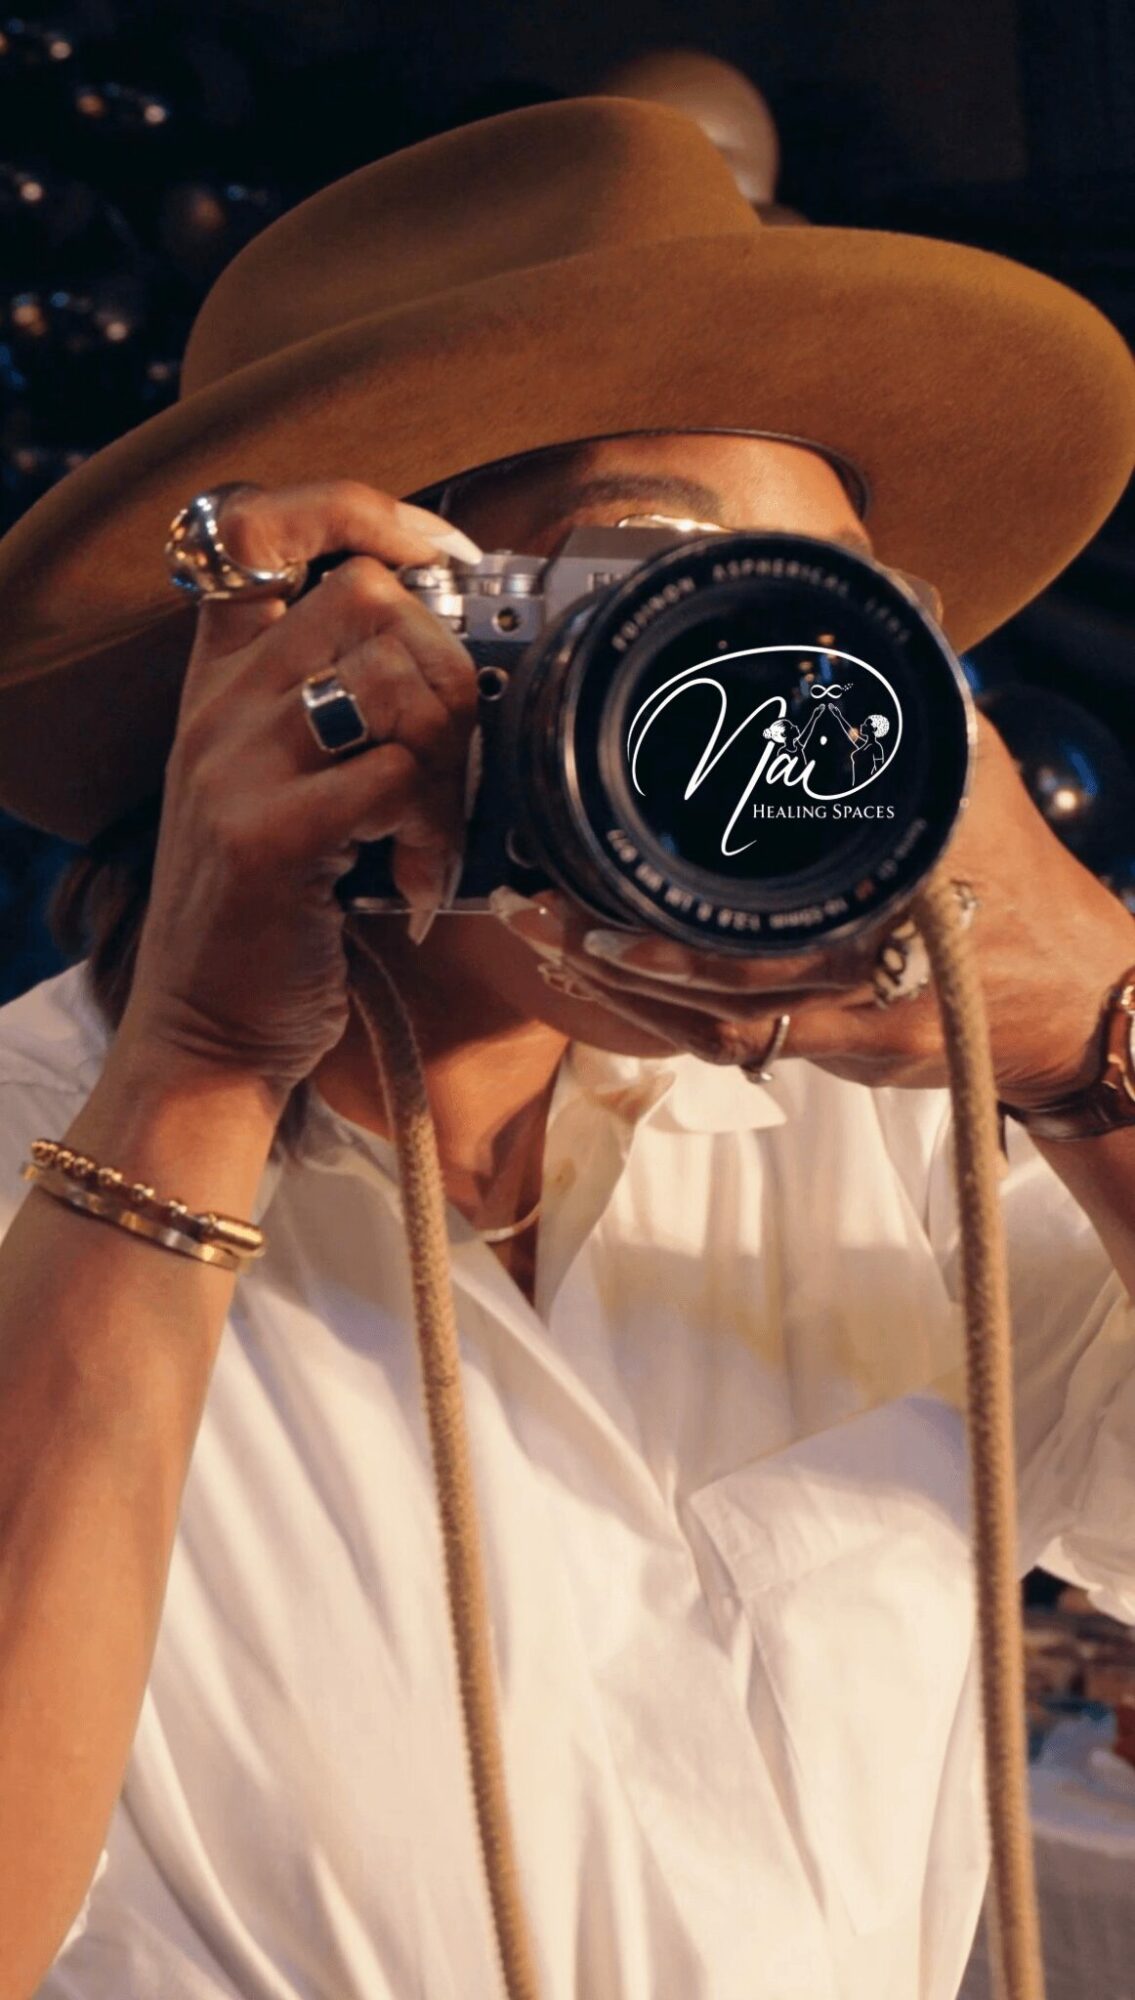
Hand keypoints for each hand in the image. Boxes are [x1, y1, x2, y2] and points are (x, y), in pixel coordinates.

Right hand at [121, 480, 479, 1093]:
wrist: (206, 1031)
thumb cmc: (272, 915)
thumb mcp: (283, 791)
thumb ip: (338, 714)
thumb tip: (462, 656)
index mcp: (222, 683)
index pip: (257, 529)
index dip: (360, 512)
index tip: (440, 558)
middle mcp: (219, 708)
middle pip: (365, 592)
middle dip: (446, 662)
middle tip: (452, 754)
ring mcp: (234, 768)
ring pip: (392, 677)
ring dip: (450, 755)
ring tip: (433, 830)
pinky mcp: (267, 837)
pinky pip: (394, 775)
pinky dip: (434, 831)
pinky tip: (414, 880)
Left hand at [491, 712, 1134, 1103]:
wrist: (1073, 994)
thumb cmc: (1015, 874)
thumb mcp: (970, 771)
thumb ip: (900, 702)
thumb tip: (838, 609)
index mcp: (896, 874)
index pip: (776, 881)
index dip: (688, 899)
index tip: (605, 869)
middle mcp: (873, 955)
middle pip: (727, 971)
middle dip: (630, 950)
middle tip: (549, 911)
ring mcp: (861, 1014)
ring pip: (724, 1018)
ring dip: (635, 988)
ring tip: (559, 940)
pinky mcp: (849, 1050)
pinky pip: (745, 1042)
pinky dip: (675, 1018)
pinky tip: (617, 986)